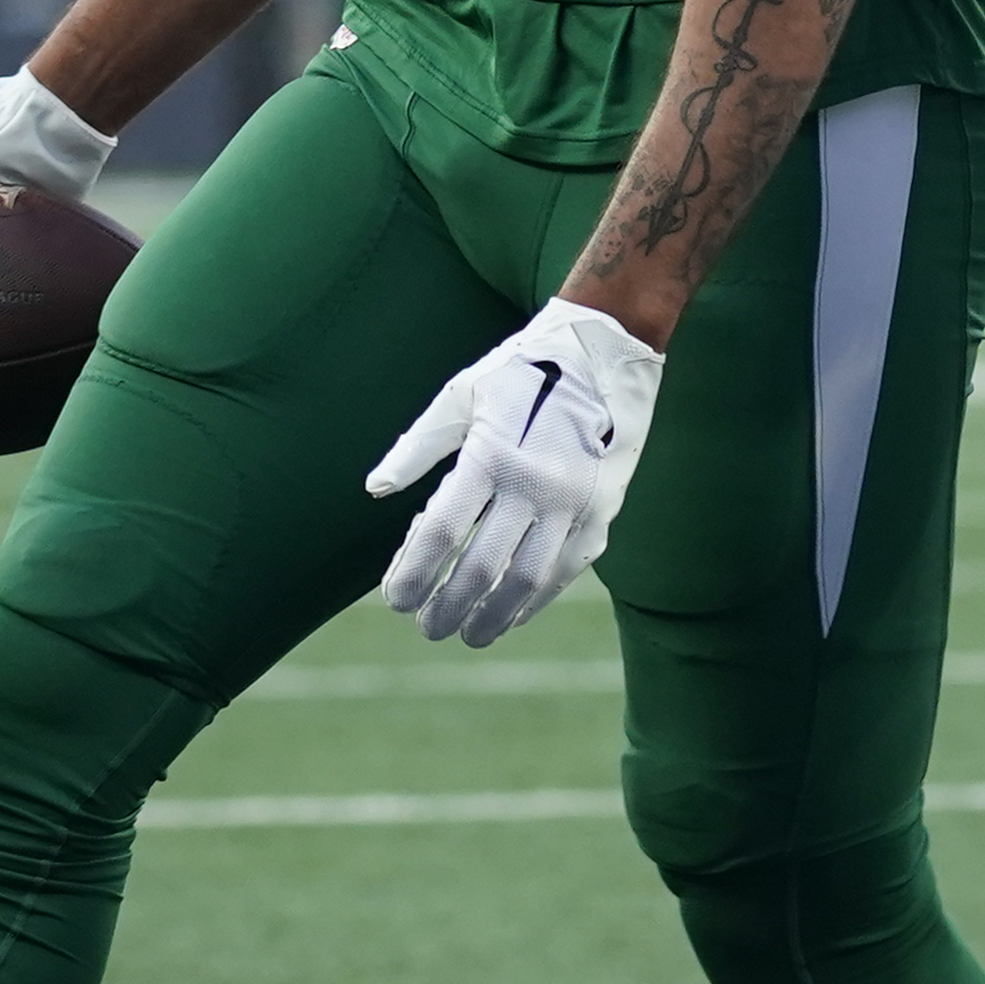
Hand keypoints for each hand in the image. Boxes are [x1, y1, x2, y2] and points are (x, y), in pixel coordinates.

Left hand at [366, 296, 667, 646]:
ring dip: (494, 616)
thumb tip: (375, 489)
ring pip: (528, 580)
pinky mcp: (602, 510)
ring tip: (469, 635)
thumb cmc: (523, 369)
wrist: (608, 348)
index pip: (441, 533)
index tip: (395, 600)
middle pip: (481, 567)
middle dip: (448, 606)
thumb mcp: (462, 395)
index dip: (414, 573)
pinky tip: (513, 614)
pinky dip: (537, 599)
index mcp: (491, 455)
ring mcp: (573, 502)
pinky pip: (566, 569)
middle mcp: (534, 484)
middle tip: (425, 627)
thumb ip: (418, 446)